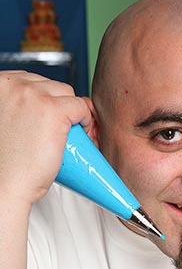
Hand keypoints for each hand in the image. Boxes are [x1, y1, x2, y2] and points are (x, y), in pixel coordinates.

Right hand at [0, 71, 93, 203]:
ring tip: (74, 134)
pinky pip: (81, 106)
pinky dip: (86, 120)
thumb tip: (45, 105)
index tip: (53, 117)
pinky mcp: (53, 110)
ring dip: (74, 112)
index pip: (32, 82)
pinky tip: (83, 134)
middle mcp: (12, 84)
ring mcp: (33, 95)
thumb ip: (20, 109)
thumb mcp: (8, 124)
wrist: (3, 186)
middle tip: (65, 129)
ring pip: (68, 94)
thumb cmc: (5, 162)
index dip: (48, 100)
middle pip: (51, 86)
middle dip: (62, 105)